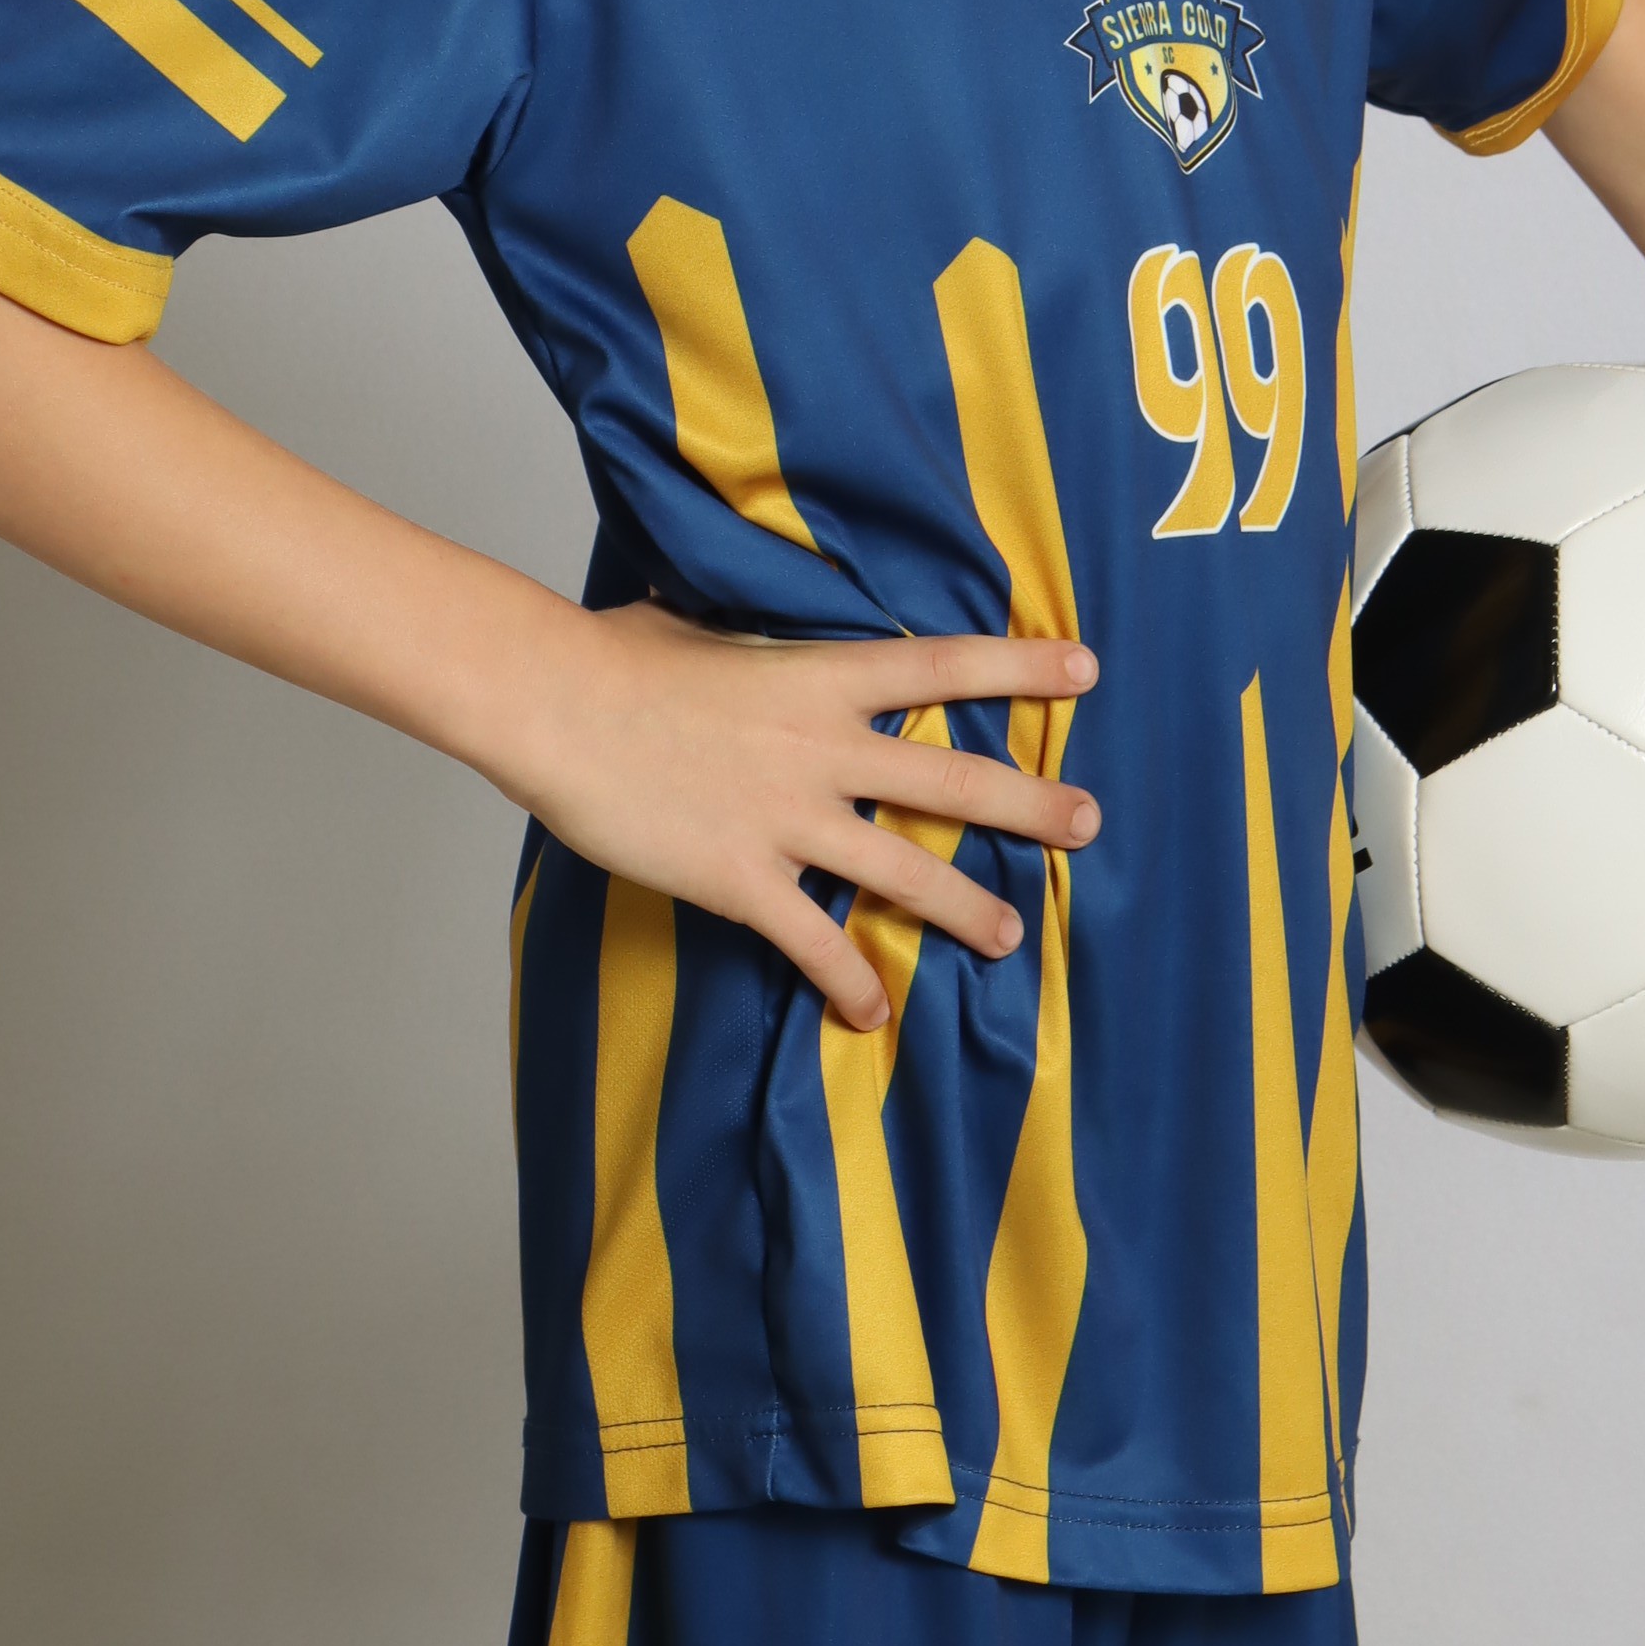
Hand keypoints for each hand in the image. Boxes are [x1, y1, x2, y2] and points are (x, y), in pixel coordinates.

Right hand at [492, 603, 1100, 1032]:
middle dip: (1029, 803)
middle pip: (951, 778)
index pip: (942, 666)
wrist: (554, 703)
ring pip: (904, 869)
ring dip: (964, 907)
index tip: (1085, 669)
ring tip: (1008, 937)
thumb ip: (751, 646)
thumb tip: (746, 636)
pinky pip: (815, 941)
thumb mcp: (703, 630)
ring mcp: (787, 816)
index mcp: (819, 677)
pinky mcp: (742, 878)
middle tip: (1090, 821)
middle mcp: (822, 747)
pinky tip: (873, 1015)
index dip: (1020, 667)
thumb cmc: (615, 657)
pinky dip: (848, 983)